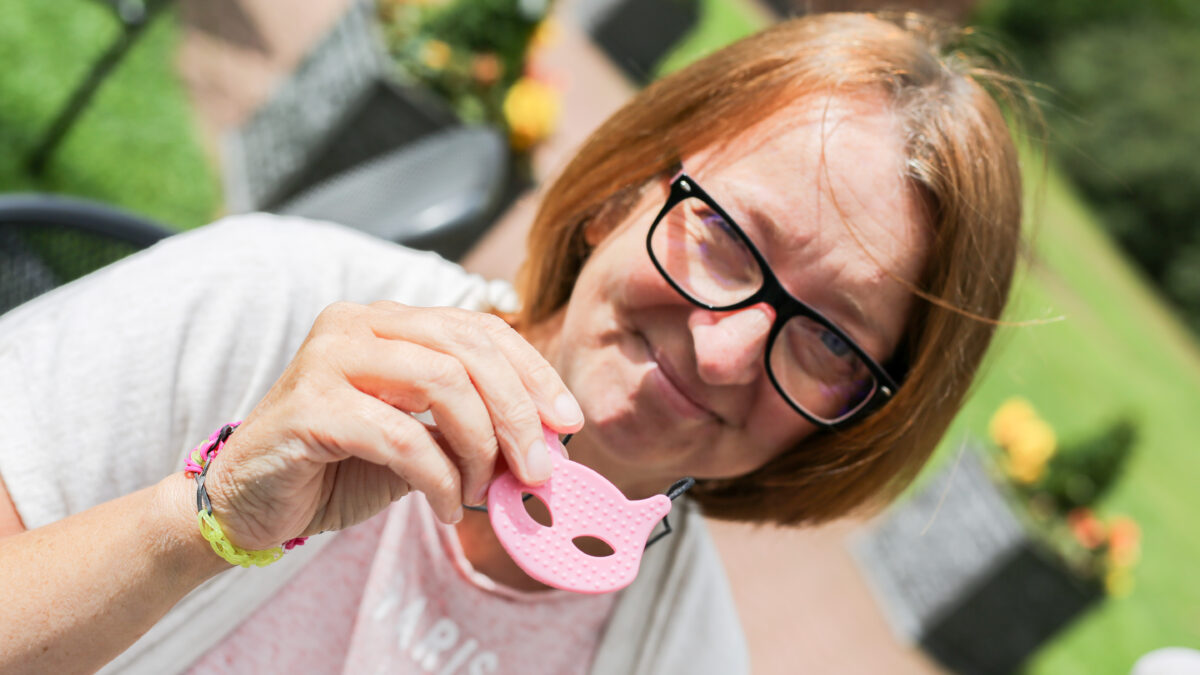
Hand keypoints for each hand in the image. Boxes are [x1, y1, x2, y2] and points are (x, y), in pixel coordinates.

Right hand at [202, 301, 582, 550]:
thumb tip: (543, 446)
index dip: (533, 373)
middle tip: (540, 470)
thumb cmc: (337, 468)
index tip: (567, 423)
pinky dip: (438, 478)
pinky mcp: (308, 406)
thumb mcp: (420, 442)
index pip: (481, 328)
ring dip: (479, 447)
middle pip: (468, 351)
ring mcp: (328, 358)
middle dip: (518, 413)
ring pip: (442, 383)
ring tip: (483, 491)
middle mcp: (358, 325)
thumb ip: (470, 431)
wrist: (248, 505)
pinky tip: (447, 507)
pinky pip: (401, 437)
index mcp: (390, 321)